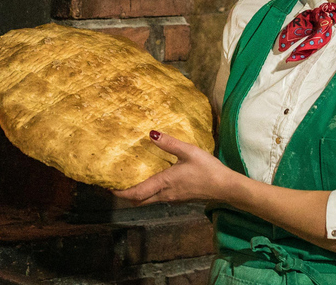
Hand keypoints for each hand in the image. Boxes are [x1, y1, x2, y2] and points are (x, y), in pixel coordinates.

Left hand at [112, 131, 235, 205]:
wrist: (226, 187)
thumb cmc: (208, 169)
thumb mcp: (189, 151)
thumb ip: (169, 143)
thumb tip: (150, 134)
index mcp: (163, 183)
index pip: (136, 194)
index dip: (120, 193)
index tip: (109, 188)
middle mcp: (165, 195)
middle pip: (140, 201)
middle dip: (127, 196)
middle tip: (117, 185)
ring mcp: (173, 198)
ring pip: (149, 200)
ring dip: (139, 194)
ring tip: (132, 181)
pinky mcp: (181, 198)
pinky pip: (159, 198)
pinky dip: (151, 192)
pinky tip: (154, 180)